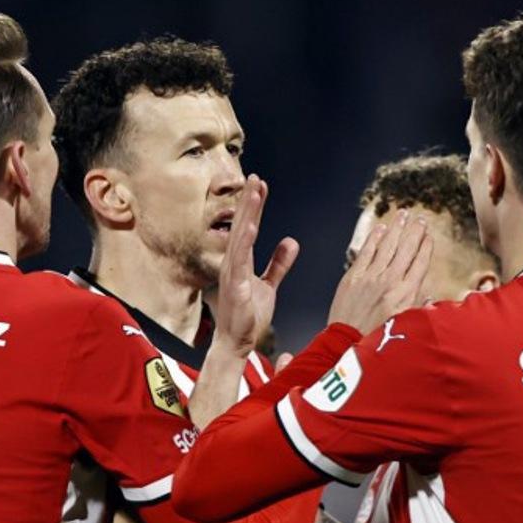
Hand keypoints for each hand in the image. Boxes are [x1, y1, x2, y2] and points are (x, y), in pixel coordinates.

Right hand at [213, 175, 298, 357]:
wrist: (237, 344)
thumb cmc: (248, 317)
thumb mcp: (268, 286)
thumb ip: (278, 264)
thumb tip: (290, 242)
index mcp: (240, 262)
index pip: (248, 228)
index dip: (255, 207)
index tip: (261, 186)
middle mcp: (233, 264)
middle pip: (241, 226)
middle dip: (248, 202)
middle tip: (255, 178)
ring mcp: (231, 275)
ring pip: (239, 239)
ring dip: (246, 215)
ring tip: (253, 194)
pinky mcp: (234, 288)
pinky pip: (239, 262)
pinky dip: (244, 244)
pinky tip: (250, 227)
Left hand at [327, 210, 430, 333]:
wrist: (346, 343)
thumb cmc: (377, 337)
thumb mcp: (406, 324)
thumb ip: (418, 307)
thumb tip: (429, 297)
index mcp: (407, 294)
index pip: (421, 263)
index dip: (426, 247)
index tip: (429, 236)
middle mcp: (391, 282)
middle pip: (407, 249)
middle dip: (415, 232)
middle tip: (420, 219)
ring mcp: (371, 277)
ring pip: (388, 246)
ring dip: (397, 228)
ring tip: (403, 215)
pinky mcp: (353, 276)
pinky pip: (367, 251)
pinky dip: (375, 238)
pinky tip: (381, 228)